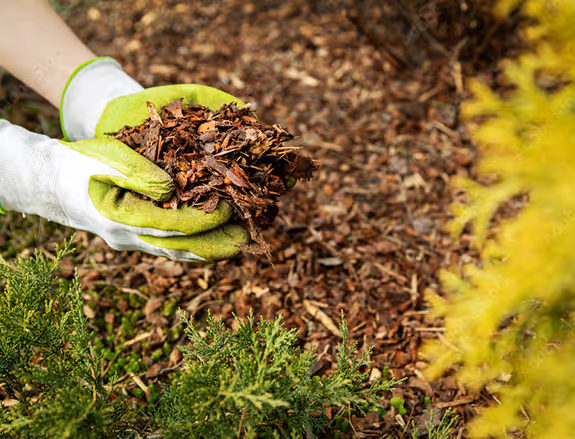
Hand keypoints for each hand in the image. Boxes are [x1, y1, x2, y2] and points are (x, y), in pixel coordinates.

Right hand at [0, 120, 247, 262]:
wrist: (54, 182)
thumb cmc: (83, 164)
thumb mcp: (109, 160)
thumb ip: (140, 175)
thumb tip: (172, 190)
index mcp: (122, 217)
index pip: (174, 225)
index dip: (205, 219)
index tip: (230, 209)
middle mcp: (128, 237)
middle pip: (180, 247)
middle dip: (215, 245)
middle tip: (246, 242)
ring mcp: (131, 243)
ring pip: (175, 252)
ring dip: (207, 250)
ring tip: (237, 246)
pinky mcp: (134, 240)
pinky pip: (168, 248)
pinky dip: (192, 247)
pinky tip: (211, 243)